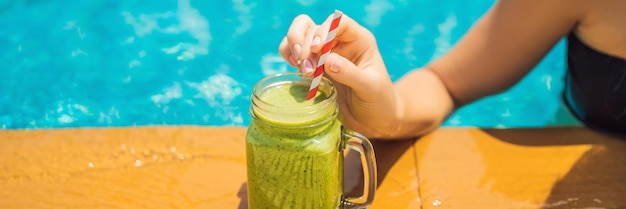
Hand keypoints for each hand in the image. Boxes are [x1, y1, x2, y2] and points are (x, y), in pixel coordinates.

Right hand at [278, 13, 398, 137]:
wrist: (373, 121)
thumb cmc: (379, 102)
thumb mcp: (370, 89)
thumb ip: (351, 74)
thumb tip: (328, 61)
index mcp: (358, 40)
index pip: (339, 22)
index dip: (325, 30)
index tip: (318, 49)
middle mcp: (340, 42)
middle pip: (314, 27)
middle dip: (306, 45)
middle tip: (307, 70)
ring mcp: (324, 53)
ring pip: (300, 34)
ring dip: (294, 48)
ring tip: (302, 70)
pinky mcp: (313, 66)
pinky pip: (293, 51)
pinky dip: (288, 55)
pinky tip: (295, 69)